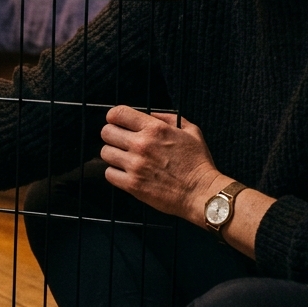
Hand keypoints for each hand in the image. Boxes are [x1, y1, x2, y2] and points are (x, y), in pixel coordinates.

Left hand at [100, 105, 222, 222]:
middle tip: (121, 142)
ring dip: (113, 154)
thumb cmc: (198, 163)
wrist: (202, 193)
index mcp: (155, 129)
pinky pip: (109, 174)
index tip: (117, 122)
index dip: (114, 117)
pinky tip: (126, 173)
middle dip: (113, 135)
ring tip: (125, 158)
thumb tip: (149, 114)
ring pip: (105, 153)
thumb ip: (168, 118)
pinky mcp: (132, 184)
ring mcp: (135, 165)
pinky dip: (115, 173)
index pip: (118, 114)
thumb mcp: (190, 131)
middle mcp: (142, 145)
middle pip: (106, 132)